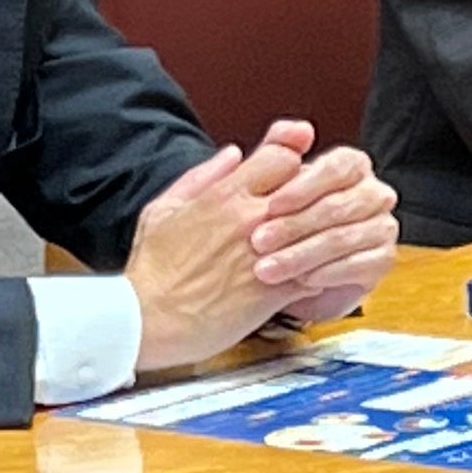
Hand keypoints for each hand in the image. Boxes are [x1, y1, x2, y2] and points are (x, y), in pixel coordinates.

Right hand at [124, 122, 397, 367]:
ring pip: (321, 227)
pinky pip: (319, 271)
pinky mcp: (275, 289)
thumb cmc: (152, 268)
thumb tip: (234, 153)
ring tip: (322, 239)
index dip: (292, 162)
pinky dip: (325, 270)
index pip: (283, 155)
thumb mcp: (163, 209)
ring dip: (325, 231)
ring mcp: (266, 253)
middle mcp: (250, 218)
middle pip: (308, 185)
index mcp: (224, 195)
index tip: (291, 176)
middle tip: (312, 207)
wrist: (146, 319)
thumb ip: (201, 176)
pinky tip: (321, 273)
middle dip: (315, 193)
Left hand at [243, 122, 397, 321]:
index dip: (307, 185)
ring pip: (346, 238)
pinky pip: (361, 265)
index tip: (272, 204)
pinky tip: (300, 281)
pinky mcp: (382, 261)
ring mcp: (382, 228)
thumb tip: (299, 129)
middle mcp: (373, 194)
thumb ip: (277, 150)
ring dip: (303, 254)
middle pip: (342, 205)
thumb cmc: (275, 225)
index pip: (340, 166)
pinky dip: (328, 273)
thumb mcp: (265, 185)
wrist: (283, 273)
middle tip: (258, 241)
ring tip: (268, 268)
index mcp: (351, 168)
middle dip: (296, 225)